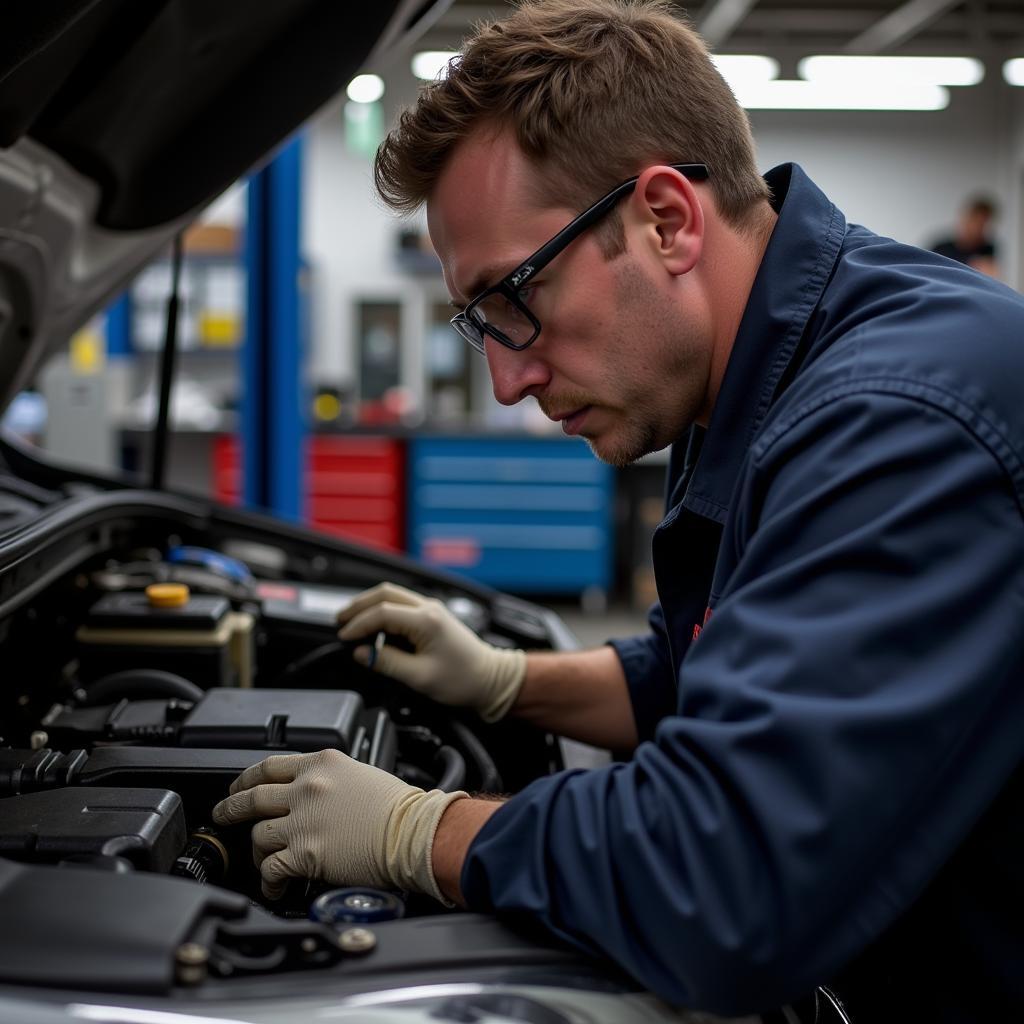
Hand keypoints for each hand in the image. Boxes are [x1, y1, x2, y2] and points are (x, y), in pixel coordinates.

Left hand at [211, 749, 466, 900]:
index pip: (269, 766)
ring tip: (262, 861)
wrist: (413, 832)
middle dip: (231, 809)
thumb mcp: (361, 773)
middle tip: (224, 816)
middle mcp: (308, 788)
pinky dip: (268, 880)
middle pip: (252, 797)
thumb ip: (331, 778)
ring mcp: (304, 821)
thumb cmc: (399, 808)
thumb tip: (311, 794)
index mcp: (322, 763)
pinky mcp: (305, 853)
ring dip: (256, 851)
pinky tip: (274, 885)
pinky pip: (271, 868)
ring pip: (258, 835)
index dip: (246, 778)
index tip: (239, 786)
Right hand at [337, 583, 526, 722]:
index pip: (382, 613)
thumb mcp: (419, 677)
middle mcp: (429, 608)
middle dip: (358, 605)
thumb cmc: (463, 679)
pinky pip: (401, 605)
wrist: (490, 679)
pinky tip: (373, 624)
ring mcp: (431, 609)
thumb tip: (362, 653)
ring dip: (369, 604)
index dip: (359, 624)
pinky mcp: (432, 616)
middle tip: (340, 621)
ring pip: (392, 595)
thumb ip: (387, 663)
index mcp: (426, 620)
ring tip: (351, 620)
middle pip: (384, 593)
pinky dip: (382, 610)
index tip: (344, 637)